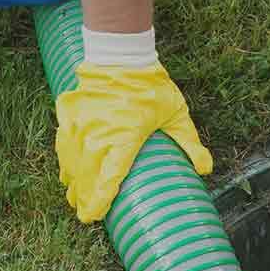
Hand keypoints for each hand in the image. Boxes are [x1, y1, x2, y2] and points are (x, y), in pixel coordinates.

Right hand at [54, 62, 212, 222]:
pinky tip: (67, 170)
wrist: (121, 54)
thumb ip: (189, 143)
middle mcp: (97, 134)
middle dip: (83, 197)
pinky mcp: (69, 114)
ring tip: (74, 197)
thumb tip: (206, 170)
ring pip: (70, 160)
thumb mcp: (176, 114)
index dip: (99, 200)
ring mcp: (80, 124)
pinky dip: (65, 159)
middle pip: (85, 174)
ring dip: (72, 180)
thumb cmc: (151, 86)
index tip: (93, 216)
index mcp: (124, 138)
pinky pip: (63, 143)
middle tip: (84, 215)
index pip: (108, 177)